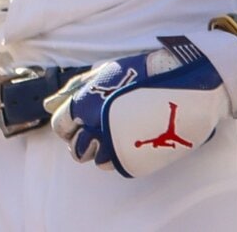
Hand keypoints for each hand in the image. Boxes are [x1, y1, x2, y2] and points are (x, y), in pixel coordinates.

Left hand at [44, 16, 236, 178]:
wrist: (189, 82)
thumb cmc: (147, 71)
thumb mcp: (108, 71)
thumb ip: (76, 88)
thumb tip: (48, 103)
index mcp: (86, 102)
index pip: (60, 126)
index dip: (69, 123)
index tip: (82, 117)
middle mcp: (96, 127)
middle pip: (77, 149)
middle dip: (85, 139)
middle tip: (103, 124)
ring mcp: (117, 145)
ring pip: (97, 160)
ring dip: (105, 148)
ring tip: (123, 128)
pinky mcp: (138, 159)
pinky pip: (119, 165)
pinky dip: (122, 154)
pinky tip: (135, 136)